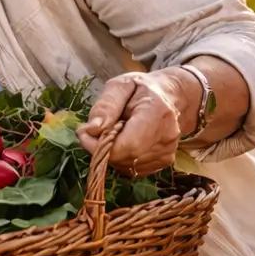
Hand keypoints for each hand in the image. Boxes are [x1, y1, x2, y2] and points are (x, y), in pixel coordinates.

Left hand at [76, 70, 191, 176]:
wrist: (170, 98)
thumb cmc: (140, 89)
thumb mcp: (120, 86)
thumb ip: (105, 106)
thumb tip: (92, 130)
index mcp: (157, 112)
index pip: (127, 145)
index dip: (98, 145)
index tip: (84, 132)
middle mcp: (167, 136)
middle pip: (124, 158)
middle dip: (101, 147)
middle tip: (96, 129)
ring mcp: (167, 152)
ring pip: (125, 165)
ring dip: (111, 152)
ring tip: (115, 131)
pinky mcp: (164, 163)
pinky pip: (132, 169)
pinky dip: (121, 158)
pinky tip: (125, 140)